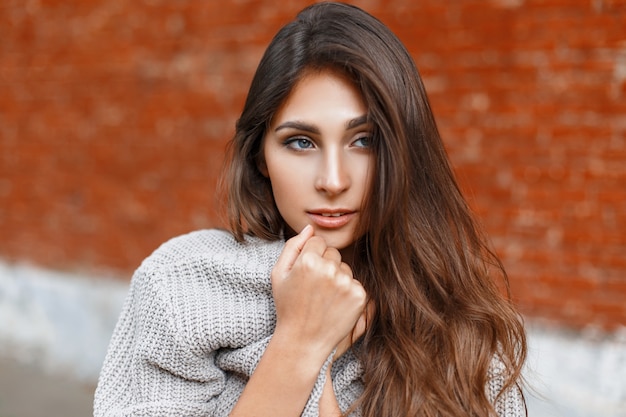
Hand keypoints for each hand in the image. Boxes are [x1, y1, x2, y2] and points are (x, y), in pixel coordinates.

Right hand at [271, 225, 366, 355]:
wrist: (303, 341)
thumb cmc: (288, 307)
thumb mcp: (278, 274)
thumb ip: (293, 246)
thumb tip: (310, 228)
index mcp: (308, 260)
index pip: (318, 242)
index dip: (311, 257)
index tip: (306, 275)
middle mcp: (329, 269)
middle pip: (334, 254)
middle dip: (326, 265)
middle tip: (314, 288)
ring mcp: (346, 283)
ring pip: (346, 268)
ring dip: (338, 278)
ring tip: (324, 299)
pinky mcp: (359, 296)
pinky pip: (355, 283)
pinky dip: (348, 293)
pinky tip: (335, 306)